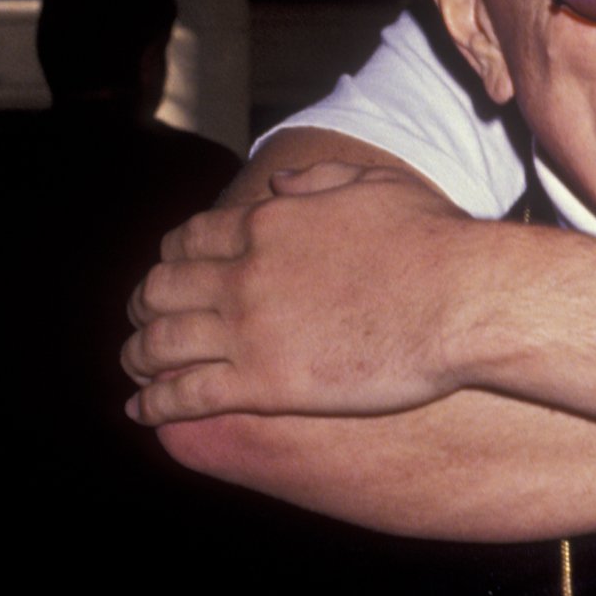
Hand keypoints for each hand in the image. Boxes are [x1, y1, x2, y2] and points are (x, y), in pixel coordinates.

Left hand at [122, 161, 514, 423]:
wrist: (461, 298)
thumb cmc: (433, 240)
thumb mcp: (372, 185)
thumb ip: (318, 181)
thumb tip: (279, 185)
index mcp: (266, 223)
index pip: (187, 240)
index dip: (167, 261)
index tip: (165, 276)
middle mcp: (243, 273)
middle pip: (161, 290)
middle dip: (141, 309)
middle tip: (137, 325)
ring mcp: (248, 328)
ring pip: (161, 344)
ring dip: (138, 359)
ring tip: (134, 374)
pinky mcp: (265, 382)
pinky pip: (188, 395)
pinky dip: (156, 405)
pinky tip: (142, 413)